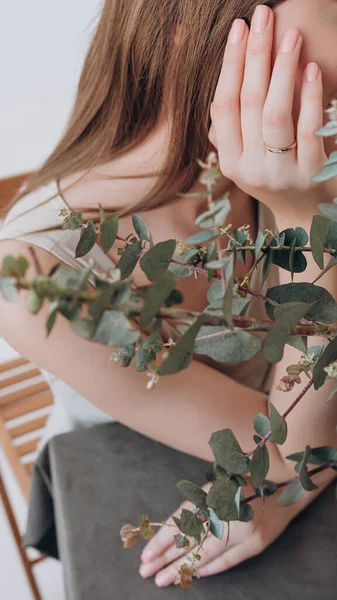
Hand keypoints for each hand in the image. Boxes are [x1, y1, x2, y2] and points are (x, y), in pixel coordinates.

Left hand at [138, 479, 301, 586]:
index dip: (163, 539)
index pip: (181, 521)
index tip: (146, 555)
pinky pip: (229, 560)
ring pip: (207, 554)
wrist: (286, 483)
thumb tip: (170, 530)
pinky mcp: (257, 542)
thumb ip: (198, 504)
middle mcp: (227, 511)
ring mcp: (244, 529)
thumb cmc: (245, 481)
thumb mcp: (218, 484)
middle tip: (147, 572)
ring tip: (164, 579)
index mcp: (214, 492)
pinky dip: (211, 568)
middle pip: (191, 540)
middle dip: (166, 558)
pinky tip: (196, 575)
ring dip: (184, 568)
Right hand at [208, 5, 330, 217]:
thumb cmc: (276, 174)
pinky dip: (309, 97)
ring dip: (281, 71)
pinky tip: (311, 69)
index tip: (239, 29)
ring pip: (274, 115)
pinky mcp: (310, 173)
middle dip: (254, 55)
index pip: (223, 106)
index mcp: (230, 161)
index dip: (230, 65)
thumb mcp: (248, 155)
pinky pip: (308, 130)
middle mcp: (249, 169)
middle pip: (248, 104)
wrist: (303, 215)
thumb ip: (238, 123)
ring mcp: (280, 173)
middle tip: (263, 16)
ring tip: (290, 35)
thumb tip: (231, 70)